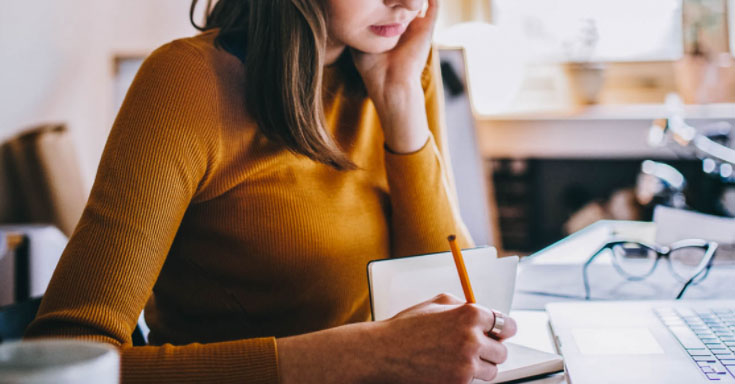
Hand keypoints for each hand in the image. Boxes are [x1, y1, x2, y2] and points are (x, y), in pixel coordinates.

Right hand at [277, 293, 515, 383]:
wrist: (383, 353)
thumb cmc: (406, 327)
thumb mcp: (435, 303)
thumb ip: (462, 305)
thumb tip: (483, 312)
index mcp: (469, 314)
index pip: (506, 324)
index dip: (503, 330)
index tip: (501, 333)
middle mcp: (472, 339)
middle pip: (502, 351)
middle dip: (490, 350)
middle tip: (474, 349)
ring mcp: (466, 364)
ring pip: (491, 371)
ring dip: (480, 367)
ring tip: (458, 360)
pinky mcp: (458, 383)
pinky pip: (474, 383)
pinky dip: (465, 378)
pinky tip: (447, 368)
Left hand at [351, 0, 438, 152]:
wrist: (390, 83)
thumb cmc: (372, 68)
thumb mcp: (359, 41)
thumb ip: (357, 24)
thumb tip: (344, 10)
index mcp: (391, 28)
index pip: (390, 4)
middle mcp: (405, 25)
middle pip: (404, 0)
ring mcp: (417, 26)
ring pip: (418, 0)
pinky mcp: (428, 28)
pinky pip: (434, 5)